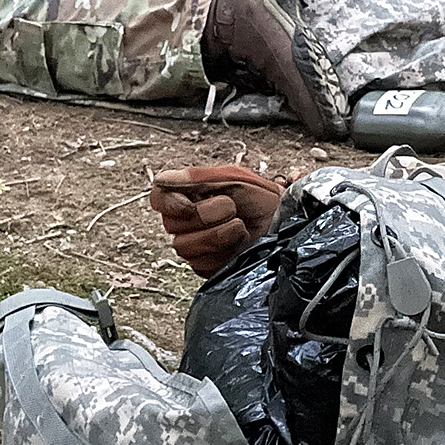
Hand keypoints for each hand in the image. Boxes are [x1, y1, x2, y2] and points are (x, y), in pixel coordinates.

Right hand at [149, 166, 286, 277]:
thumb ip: (198, 178)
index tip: (188, 205)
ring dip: (216, 235)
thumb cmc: (264, 200)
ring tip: (239, 227)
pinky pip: (199, 264)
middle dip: (205, 215)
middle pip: (171, 224)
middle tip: (232, 209)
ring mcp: (195, 245)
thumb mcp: (234, 179)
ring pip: (183, 246)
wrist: (285, 226)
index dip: (168, 203)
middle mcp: (187, 221)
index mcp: (189, 195)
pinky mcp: (206, 266)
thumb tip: (164, 179)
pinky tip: (237, 245)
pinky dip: (222, 253)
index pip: (158, 198)